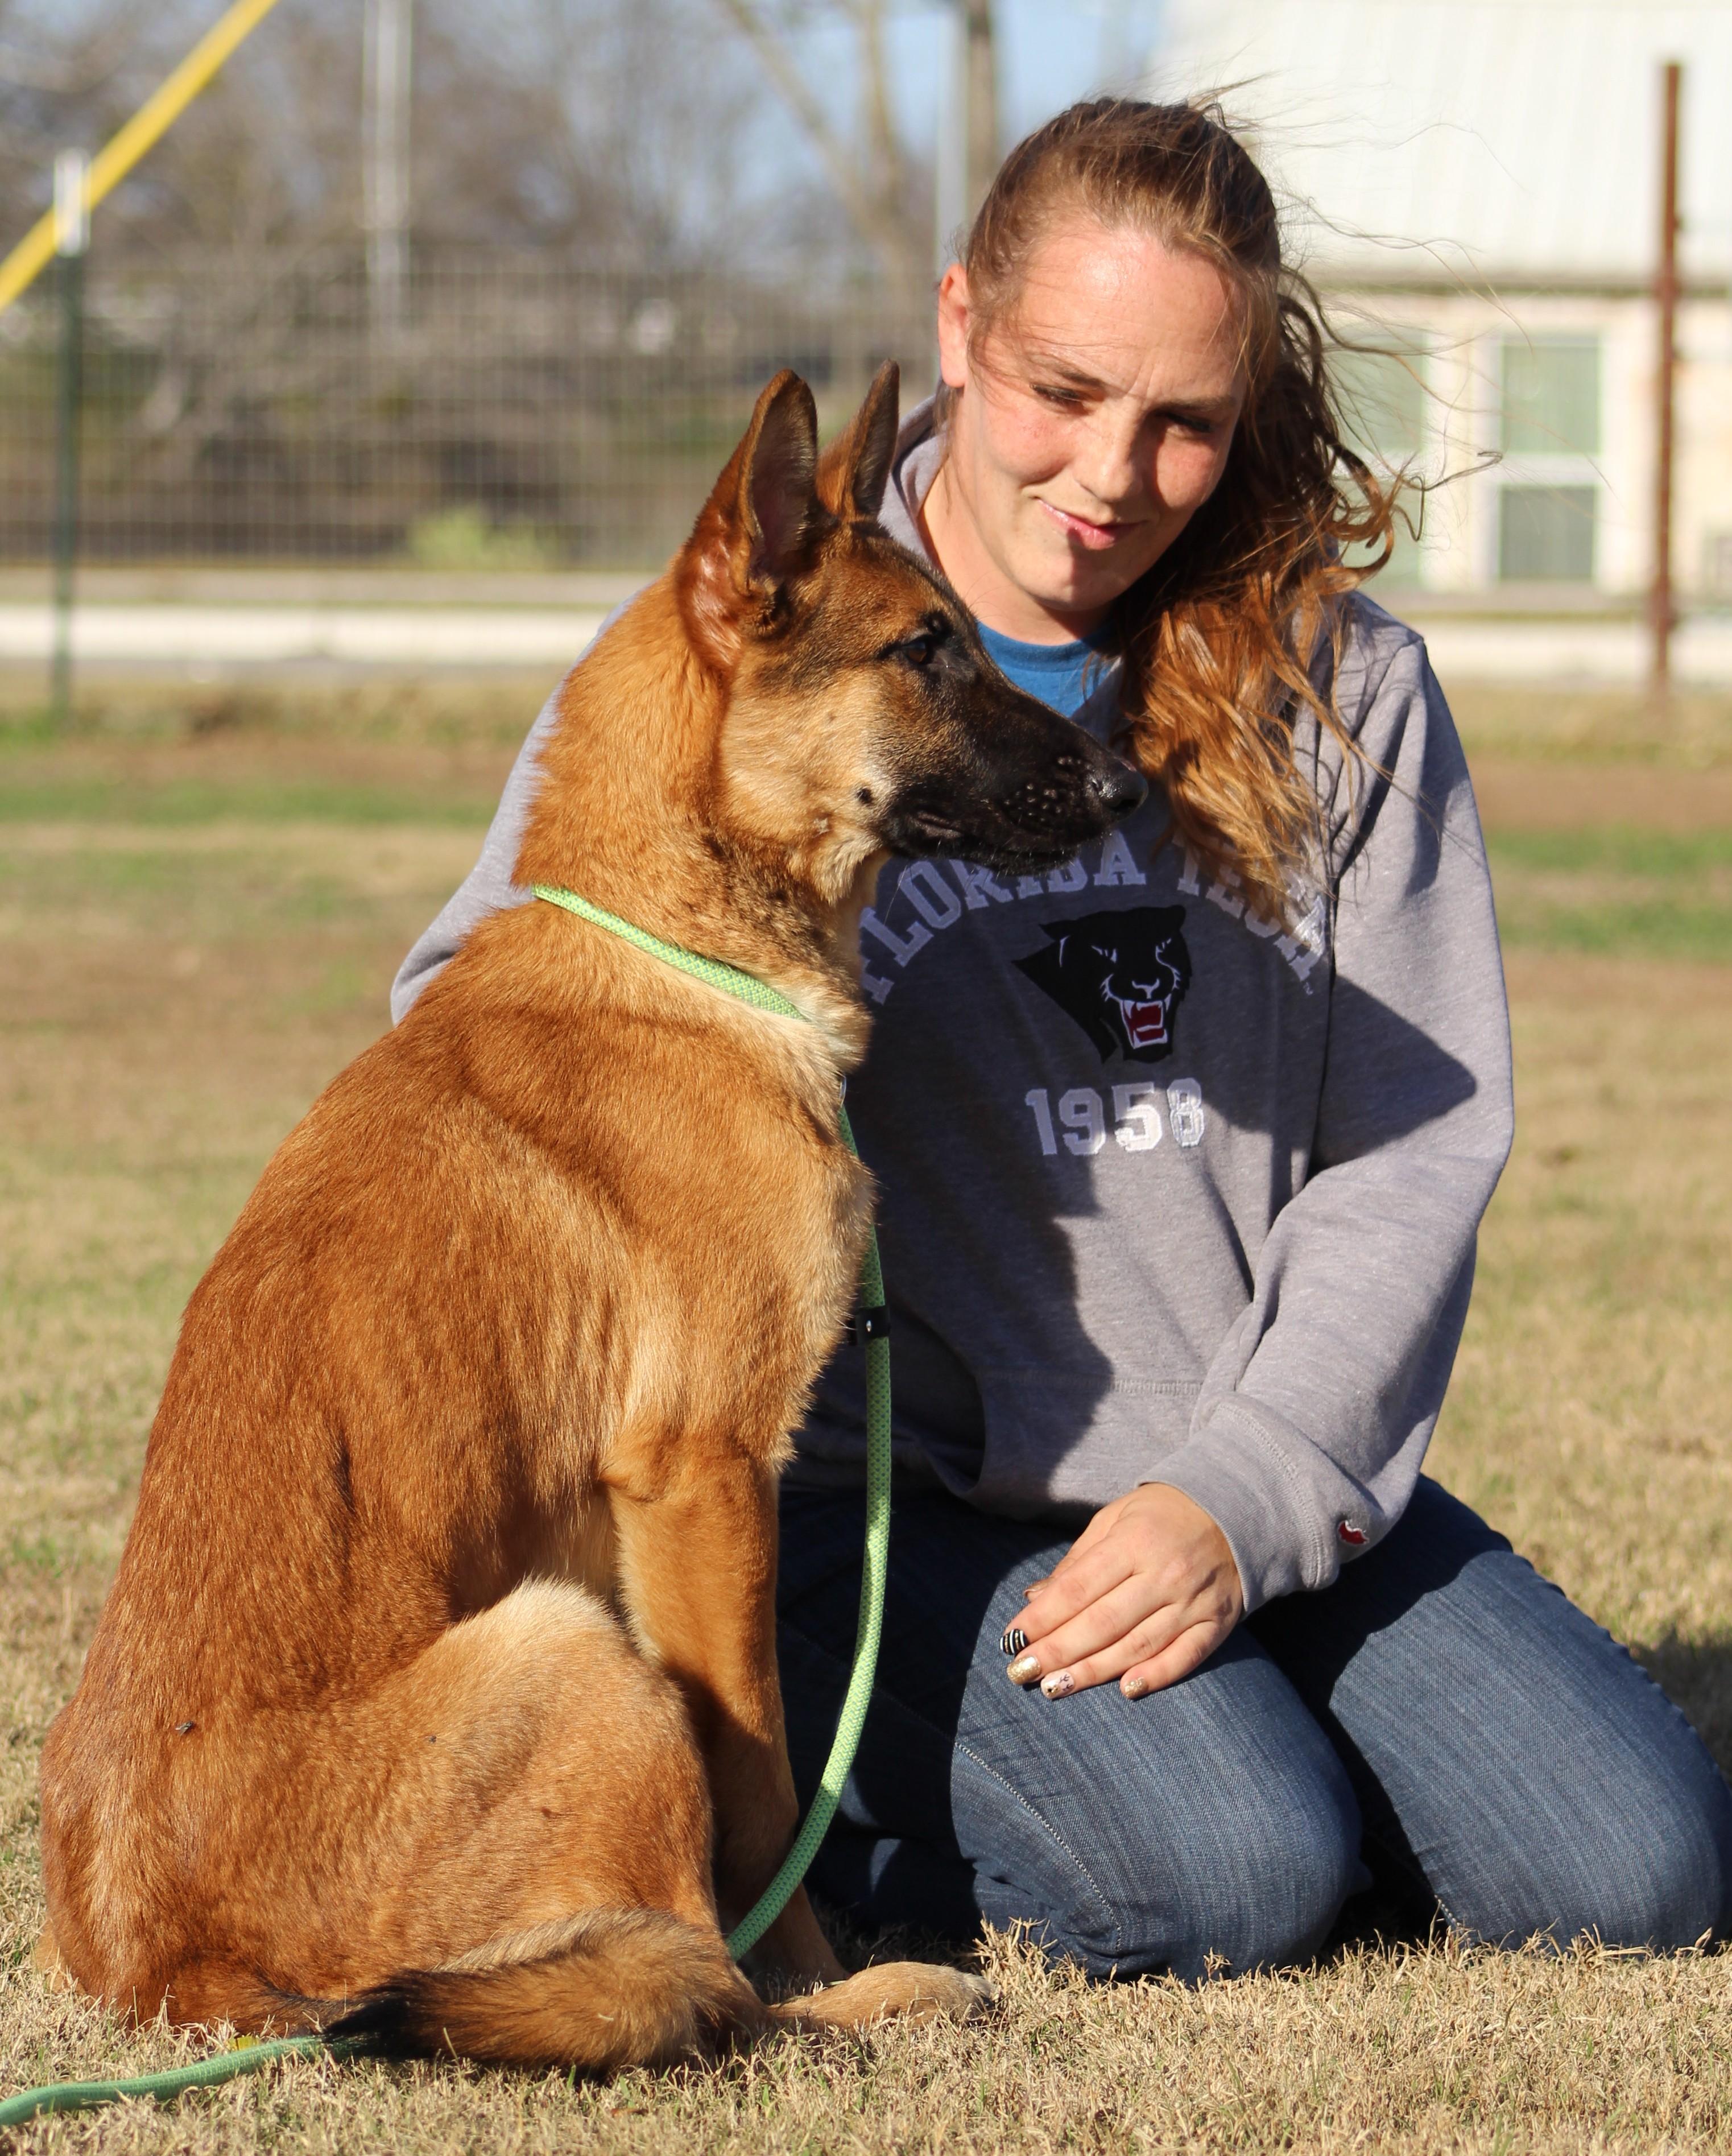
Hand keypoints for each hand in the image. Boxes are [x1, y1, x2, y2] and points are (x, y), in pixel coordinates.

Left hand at [1002, 1484, 1242, 1701]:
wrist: (1239, 1508)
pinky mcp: (1217, 1622)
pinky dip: (1158, 1675)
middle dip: (1058, 1651)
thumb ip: (1077, 1560)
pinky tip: (1126, 1690)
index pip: (1079, 1588)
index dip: (1043, 1617)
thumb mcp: (1116, 1519)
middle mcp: (1163, 1573)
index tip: (1012, 1639)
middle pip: (1102, 1622)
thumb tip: (1036, 1599)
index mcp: (1133, 1541)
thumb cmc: (1163, 1514)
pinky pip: (1186, 1655)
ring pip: (1137, 1644)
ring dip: (1094, 1671)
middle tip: (1021, 1673)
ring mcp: (1193, 1600)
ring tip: (1056, 1688)